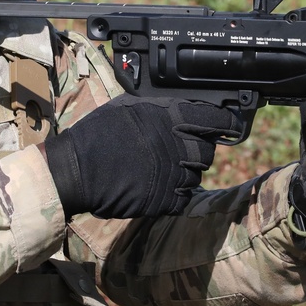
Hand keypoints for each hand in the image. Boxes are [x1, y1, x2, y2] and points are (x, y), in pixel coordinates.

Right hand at [43, 95, 240, 218]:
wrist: (76, 169)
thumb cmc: (98, 133)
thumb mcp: (128, 106)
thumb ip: (160, 108)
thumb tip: (184, 109)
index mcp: (170, 116)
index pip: (214, 118)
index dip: (225, 122)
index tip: (229, 126)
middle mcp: (177, 143)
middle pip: (208, 150)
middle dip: (198, 150)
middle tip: (180, 151)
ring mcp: (173, 173)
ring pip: (196, 175)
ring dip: (184, 172)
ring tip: (161, 168)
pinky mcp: (166, 199)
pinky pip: (184, 197)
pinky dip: (175, 193)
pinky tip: (156, 184)